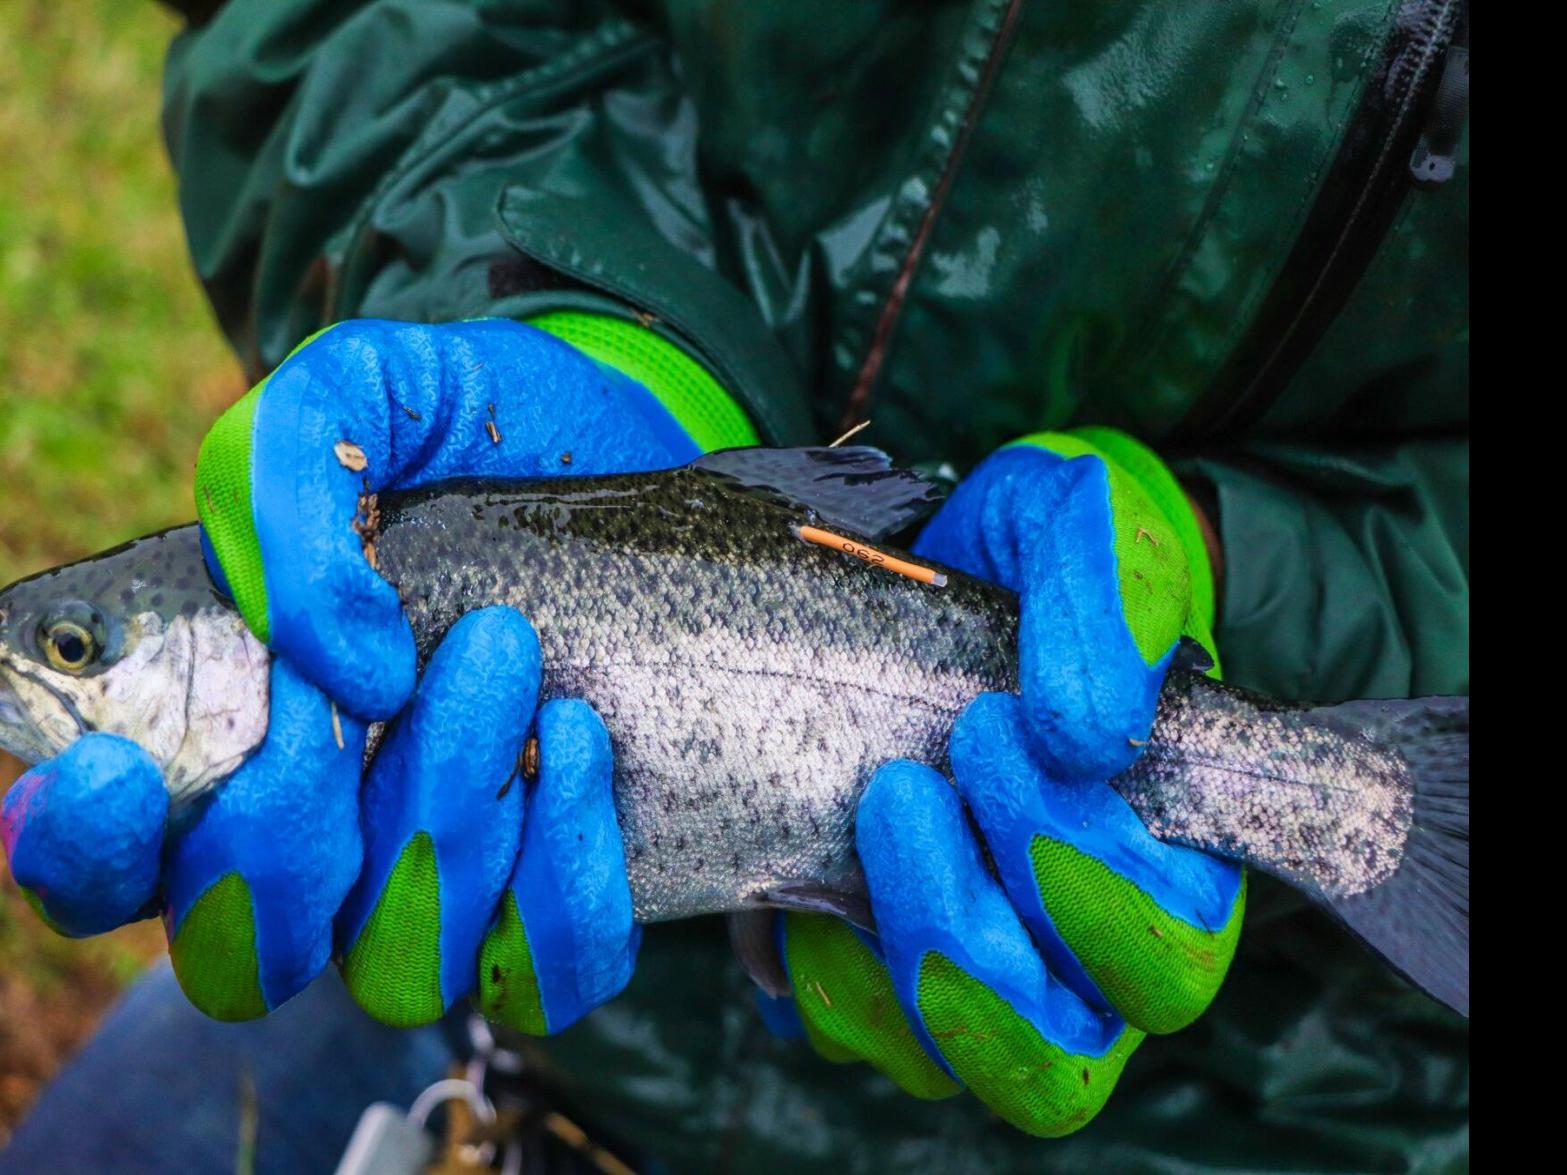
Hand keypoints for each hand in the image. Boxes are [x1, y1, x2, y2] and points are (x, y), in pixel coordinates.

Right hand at [4, 317, 753, 1024]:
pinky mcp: (562, 884)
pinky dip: (559, 878)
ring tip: (504, 652)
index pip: (97, 876)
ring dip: (445, 819)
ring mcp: (440, 879)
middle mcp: (315, 839)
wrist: (616, 434)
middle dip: (288, 823)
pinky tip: (573, 740)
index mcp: (213, 744)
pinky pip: (546, 972)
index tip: (113, 767)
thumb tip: (347, 667)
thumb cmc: (457, 429)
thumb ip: (279, 485)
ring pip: (396, 963)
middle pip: (241, 950)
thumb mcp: (350, 399)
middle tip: (375, 675)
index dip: (81, 855)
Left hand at [776, 431, 1245, 1135]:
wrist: (917, 573)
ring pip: (940, 1056)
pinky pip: (840, 1020)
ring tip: (859, 809)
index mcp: (1164, 870)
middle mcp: (1075, 955)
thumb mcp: (1079, 526)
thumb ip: (1114, 596)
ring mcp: (971, 976)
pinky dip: (805, 955)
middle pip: (1054, 1047)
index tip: (995, 731)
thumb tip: (1088, 734)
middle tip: (902, 784)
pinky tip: (790, 860)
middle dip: (971, 925)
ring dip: (889, 945)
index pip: (1165, 955)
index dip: (1091, 881)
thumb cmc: (1027, 562)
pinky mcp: (868, 969)